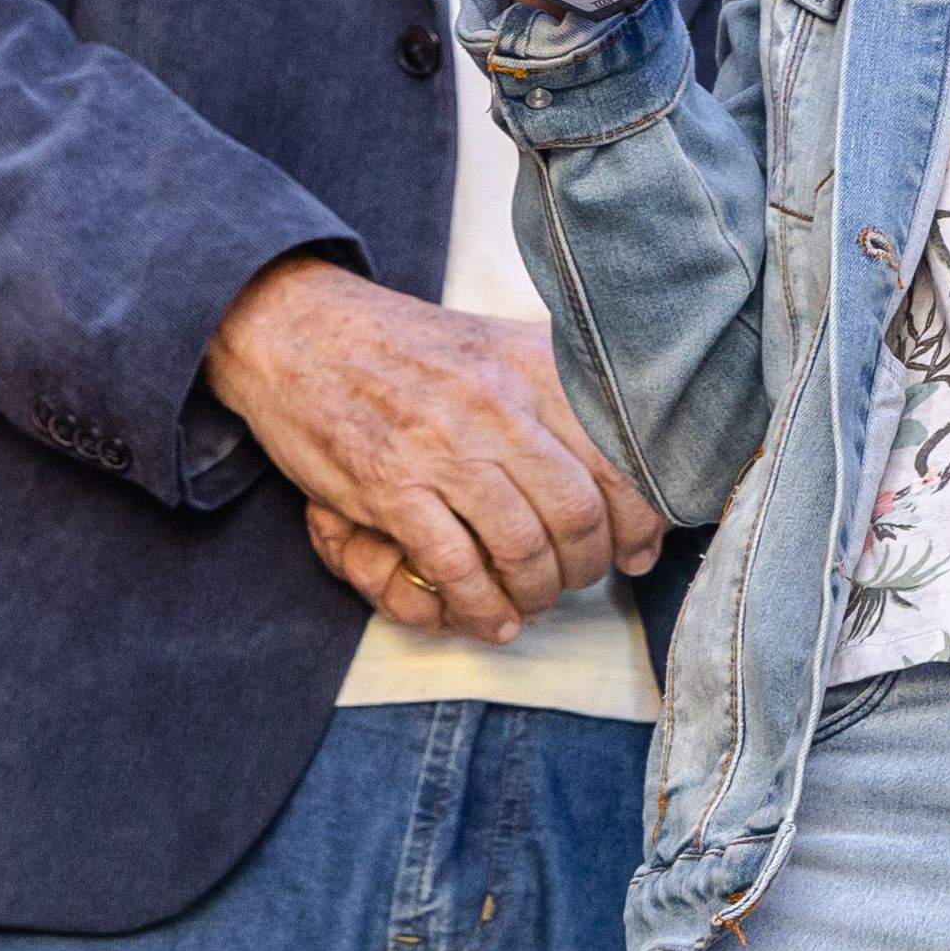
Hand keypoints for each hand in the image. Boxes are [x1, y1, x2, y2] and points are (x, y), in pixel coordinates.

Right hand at [203, 256, 660, 641]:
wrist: (304, 332)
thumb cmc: (416, 352)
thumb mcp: (504, 347)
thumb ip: (570, 394)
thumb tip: (644, 455)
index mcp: (538, 367)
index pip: (621, 459)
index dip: (643, 522)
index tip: (641, 553)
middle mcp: (500, 404)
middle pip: (578, 513)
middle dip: (589, 565)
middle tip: (582, 580)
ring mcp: (443, 446)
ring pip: (523, 546)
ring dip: (538, 592)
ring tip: (536, 602)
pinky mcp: (390, 486)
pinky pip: (455, 566)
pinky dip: (481, 606)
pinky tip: (491, 618)